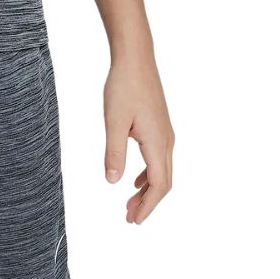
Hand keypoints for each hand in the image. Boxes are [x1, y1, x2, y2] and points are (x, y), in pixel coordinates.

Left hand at [103, 51, 174, 223]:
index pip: (159, 185)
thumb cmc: (123, 86)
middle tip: (129, 218)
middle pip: (163, 182)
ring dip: (147, 188)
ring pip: (162, 170)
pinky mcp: (159, 124)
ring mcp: (165, 132)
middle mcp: (167, 140)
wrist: (135, 57)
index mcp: (157, 142)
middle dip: (148, 202)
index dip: (148, 206)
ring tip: (130, 202)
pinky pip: (158, 157)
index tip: (134, 221)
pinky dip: (148, 173)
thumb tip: (113, 182)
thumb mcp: (113, 120)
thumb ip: (113, 152)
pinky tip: (134, 177)